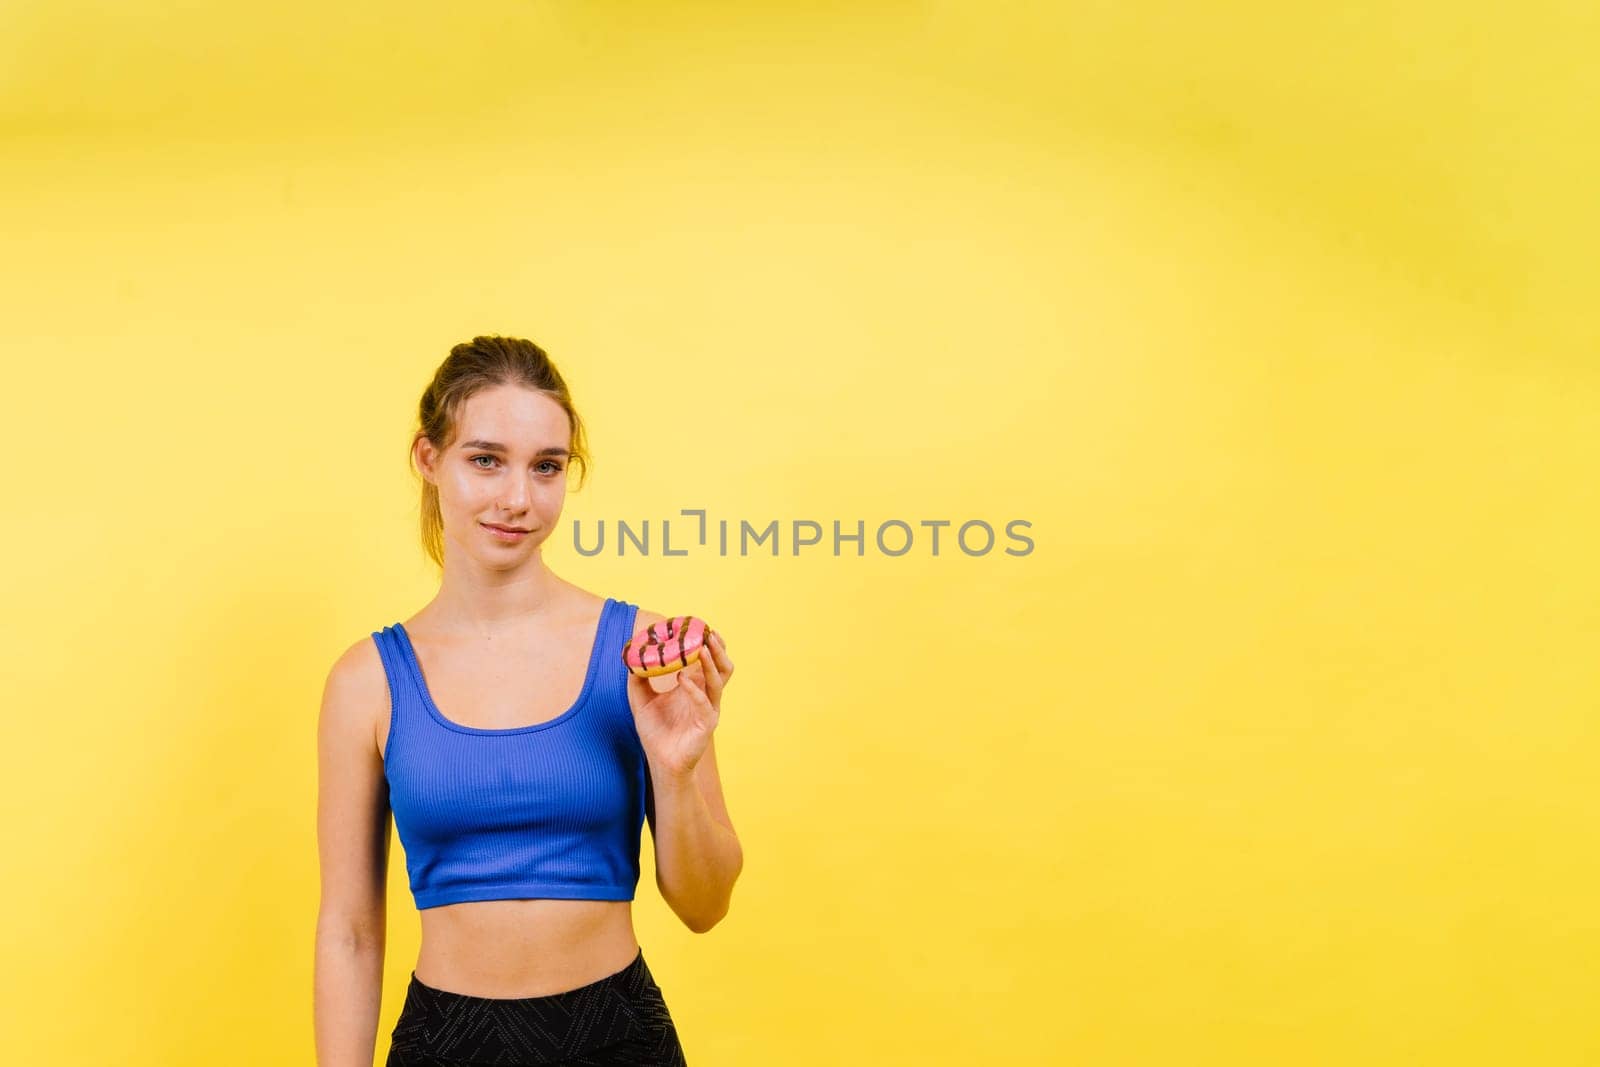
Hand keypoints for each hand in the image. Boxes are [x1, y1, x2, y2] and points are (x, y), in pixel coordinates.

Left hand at [626, 629, 733, 779]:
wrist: (661, 763)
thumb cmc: (656, 733)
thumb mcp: (641, 701)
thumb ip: (637, 680)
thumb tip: (630, 658)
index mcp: (694, 687)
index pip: (707, 660)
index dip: (706, 643)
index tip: (697, 625)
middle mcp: (706, 695)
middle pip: (722, 666)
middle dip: (718, 648)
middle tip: (708, 632)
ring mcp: (709, 709)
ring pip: (719, 681)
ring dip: (712, 663)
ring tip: (702, 648)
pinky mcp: (707, 725)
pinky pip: (705, 704)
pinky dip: (694, 690)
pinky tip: (682, 679)